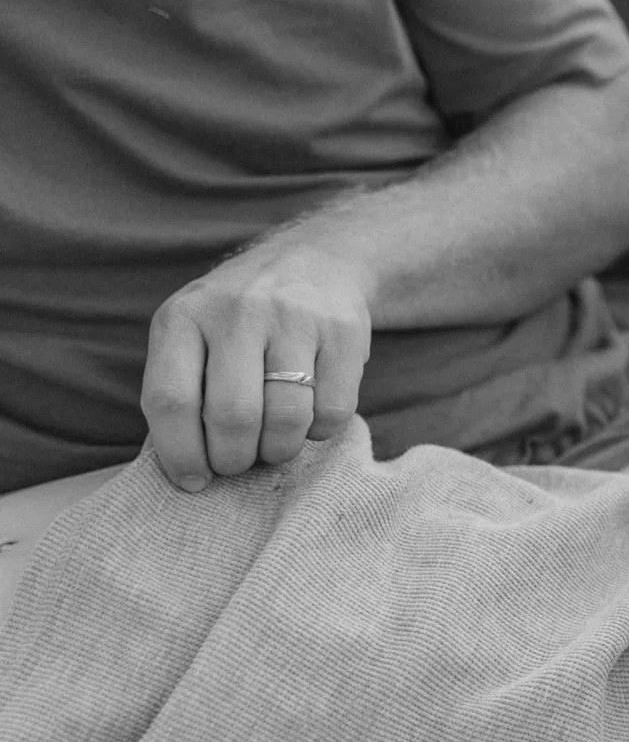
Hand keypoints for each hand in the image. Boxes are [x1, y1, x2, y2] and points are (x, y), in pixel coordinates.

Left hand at [140, 242, 371, 488]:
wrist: (314, 261)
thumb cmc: (238, 321)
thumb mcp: (193, 335)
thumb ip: (181, 392)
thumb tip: (186, 472)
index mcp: (184, 316)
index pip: (171, 400)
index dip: (181, 454)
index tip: (193, 481)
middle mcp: (238, 311)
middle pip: (232, 416)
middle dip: (234, 459)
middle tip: (238, 462)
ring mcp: (295, 318)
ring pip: (286, 420)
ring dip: (278, 451)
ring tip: (273, 443)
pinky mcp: (344, 332)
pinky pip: (332, 413)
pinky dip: (319, 431)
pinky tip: (309, 414)